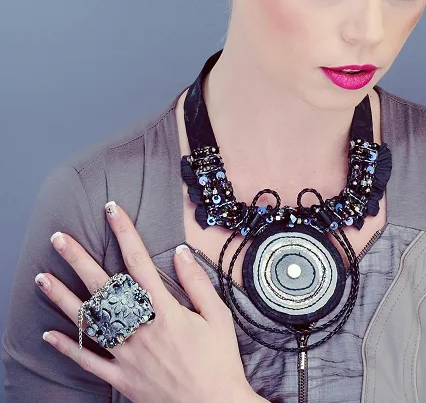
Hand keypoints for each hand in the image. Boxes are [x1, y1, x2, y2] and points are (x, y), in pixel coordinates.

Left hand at [34, 200, 260, 402]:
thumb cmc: (219, 361)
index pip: (139, 263)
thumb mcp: (217, 317)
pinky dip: (68, 349)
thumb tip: (180, 252)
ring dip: (63, 298)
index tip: (113, 211)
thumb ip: (196, 283)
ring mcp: (127, 355)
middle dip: (79, 260)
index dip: (125, 233)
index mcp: (166, 311)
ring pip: (89, 322)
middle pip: (104, 288)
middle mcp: (140, 329)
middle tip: (59, 238)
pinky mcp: (121, 379)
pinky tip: (49, 335)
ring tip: (42, 278)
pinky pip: (89, 363)